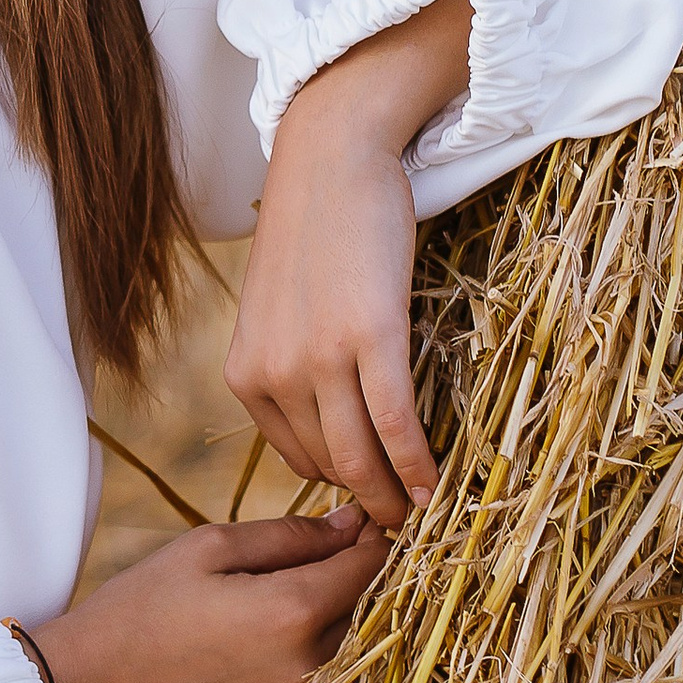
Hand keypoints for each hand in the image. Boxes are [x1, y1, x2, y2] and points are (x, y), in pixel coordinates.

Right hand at [31, 508, 389, 682]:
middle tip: (312, 565)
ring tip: (276, 613)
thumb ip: (290, 535)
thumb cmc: (140, 608)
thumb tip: (353, 525)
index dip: (371, 539)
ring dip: (330, 632)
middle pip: (368, 615)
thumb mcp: (207, 547)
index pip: (372, 565)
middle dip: (352, 585)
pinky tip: (258, 659)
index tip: (356, 526)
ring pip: (346, 661)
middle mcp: (308, 672)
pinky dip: (304, 674)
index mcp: (293, 612)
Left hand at [223, 0, 473, 529]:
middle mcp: (273, 375)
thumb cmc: (315, 231)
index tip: (375, 498)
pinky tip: (437, 486)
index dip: (340, 485)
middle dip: (369, 503)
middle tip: (407, 523)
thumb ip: (293, 368)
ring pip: (362, 458)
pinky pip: (396, 424)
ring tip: (425, 513)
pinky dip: (418, 465)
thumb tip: (336, 426)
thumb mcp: (282, 311)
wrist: (330, 158)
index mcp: (245, 374)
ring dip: (396, 496)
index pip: (296, 459)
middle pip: (330, 467)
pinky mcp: (369, 338)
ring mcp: (318, 359)